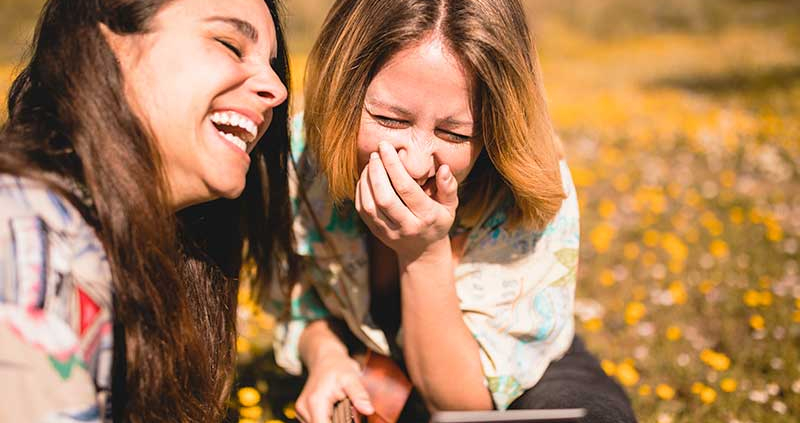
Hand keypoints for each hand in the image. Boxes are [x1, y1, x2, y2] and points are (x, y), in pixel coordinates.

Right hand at [295, 354, 373, 422]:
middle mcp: (304, 408)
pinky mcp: (303, 412)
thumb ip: (359, 396)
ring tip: (341, 409)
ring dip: (332, 422)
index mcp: (315, 402)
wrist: (325, 358)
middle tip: (348, 410)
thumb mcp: (351, 378)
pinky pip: (316, 422)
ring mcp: (302, 411)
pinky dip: (327, 420)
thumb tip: (369, 410)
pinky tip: (335, 412)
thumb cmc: (337, 366)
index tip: (350, 420)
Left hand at [355, 142, 458, 259]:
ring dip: (367, 180)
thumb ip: (448, 186)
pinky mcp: (376, 232)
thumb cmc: (437, 220)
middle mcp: (406, 226)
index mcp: (426, 216)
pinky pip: (362, 210)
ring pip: (370, 205)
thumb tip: (443, 168)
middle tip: (376, 153)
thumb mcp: (450, 206)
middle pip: (384, 198)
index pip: (406, 189)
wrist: (422, 251)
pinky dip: (361, 191)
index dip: (394, 165)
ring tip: (371, 163)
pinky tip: (366, 177)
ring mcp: (389, 232)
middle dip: (377, 172)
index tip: (386, 147)